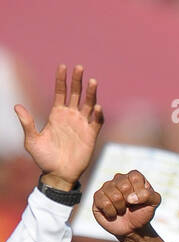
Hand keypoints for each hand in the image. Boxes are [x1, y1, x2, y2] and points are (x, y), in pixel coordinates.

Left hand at [15, 63, 102, 187]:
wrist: (58, 175)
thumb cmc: (44, 159)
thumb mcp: (31, 141)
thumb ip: (27, 123)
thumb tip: (17, 106)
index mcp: (56, 114)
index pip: (60, 92)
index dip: (61, 79)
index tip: (62, 66)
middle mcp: (70, 116)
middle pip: (76, 93)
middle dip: (78, 80)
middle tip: (80, 67)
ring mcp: (82, 125)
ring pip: (88, 104)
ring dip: (91, 93)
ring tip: (93, 82)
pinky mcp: (91, 136)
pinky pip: (97, 122)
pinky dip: (98, 114)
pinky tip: (96, 108)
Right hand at [92, 170, 160, 239]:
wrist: (133, 228)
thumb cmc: (143, 213)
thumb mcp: (154, 203)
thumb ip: (149, 195)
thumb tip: (130, 197)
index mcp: (133, 176)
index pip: (135, 177)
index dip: (139, 193)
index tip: (140, 201)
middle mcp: (119, 178)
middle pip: (124, 186)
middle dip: (129, 202)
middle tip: (130, 206)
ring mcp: (106, 187)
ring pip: (114, 195)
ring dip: (121, 208)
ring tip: (122, 210)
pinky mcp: (97, 197)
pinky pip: (104, 202)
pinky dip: (111, 212)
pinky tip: (113, 214)